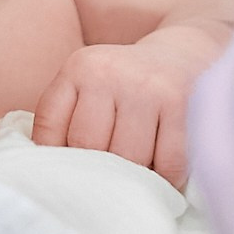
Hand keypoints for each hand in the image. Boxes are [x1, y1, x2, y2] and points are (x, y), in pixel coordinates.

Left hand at [32, 27, 225, 187]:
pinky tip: (165, 172)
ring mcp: (148, 87)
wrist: (187, 54)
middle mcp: (110, 72)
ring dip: (135, 176)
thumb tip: (46, 175)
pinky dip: (167, 178)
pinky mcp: (182, 104)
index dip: (55, 159)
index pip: (50, 128)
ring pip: (129, 159)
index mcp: (80, 67)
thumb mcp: (90, 85)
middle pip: (88, 148)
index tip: (67, 173)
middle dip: (97, 171)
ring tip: (138, 174)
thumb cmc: (129, 85)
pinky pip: (168, 162)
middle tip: (106, 180)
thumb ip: (65, 120)